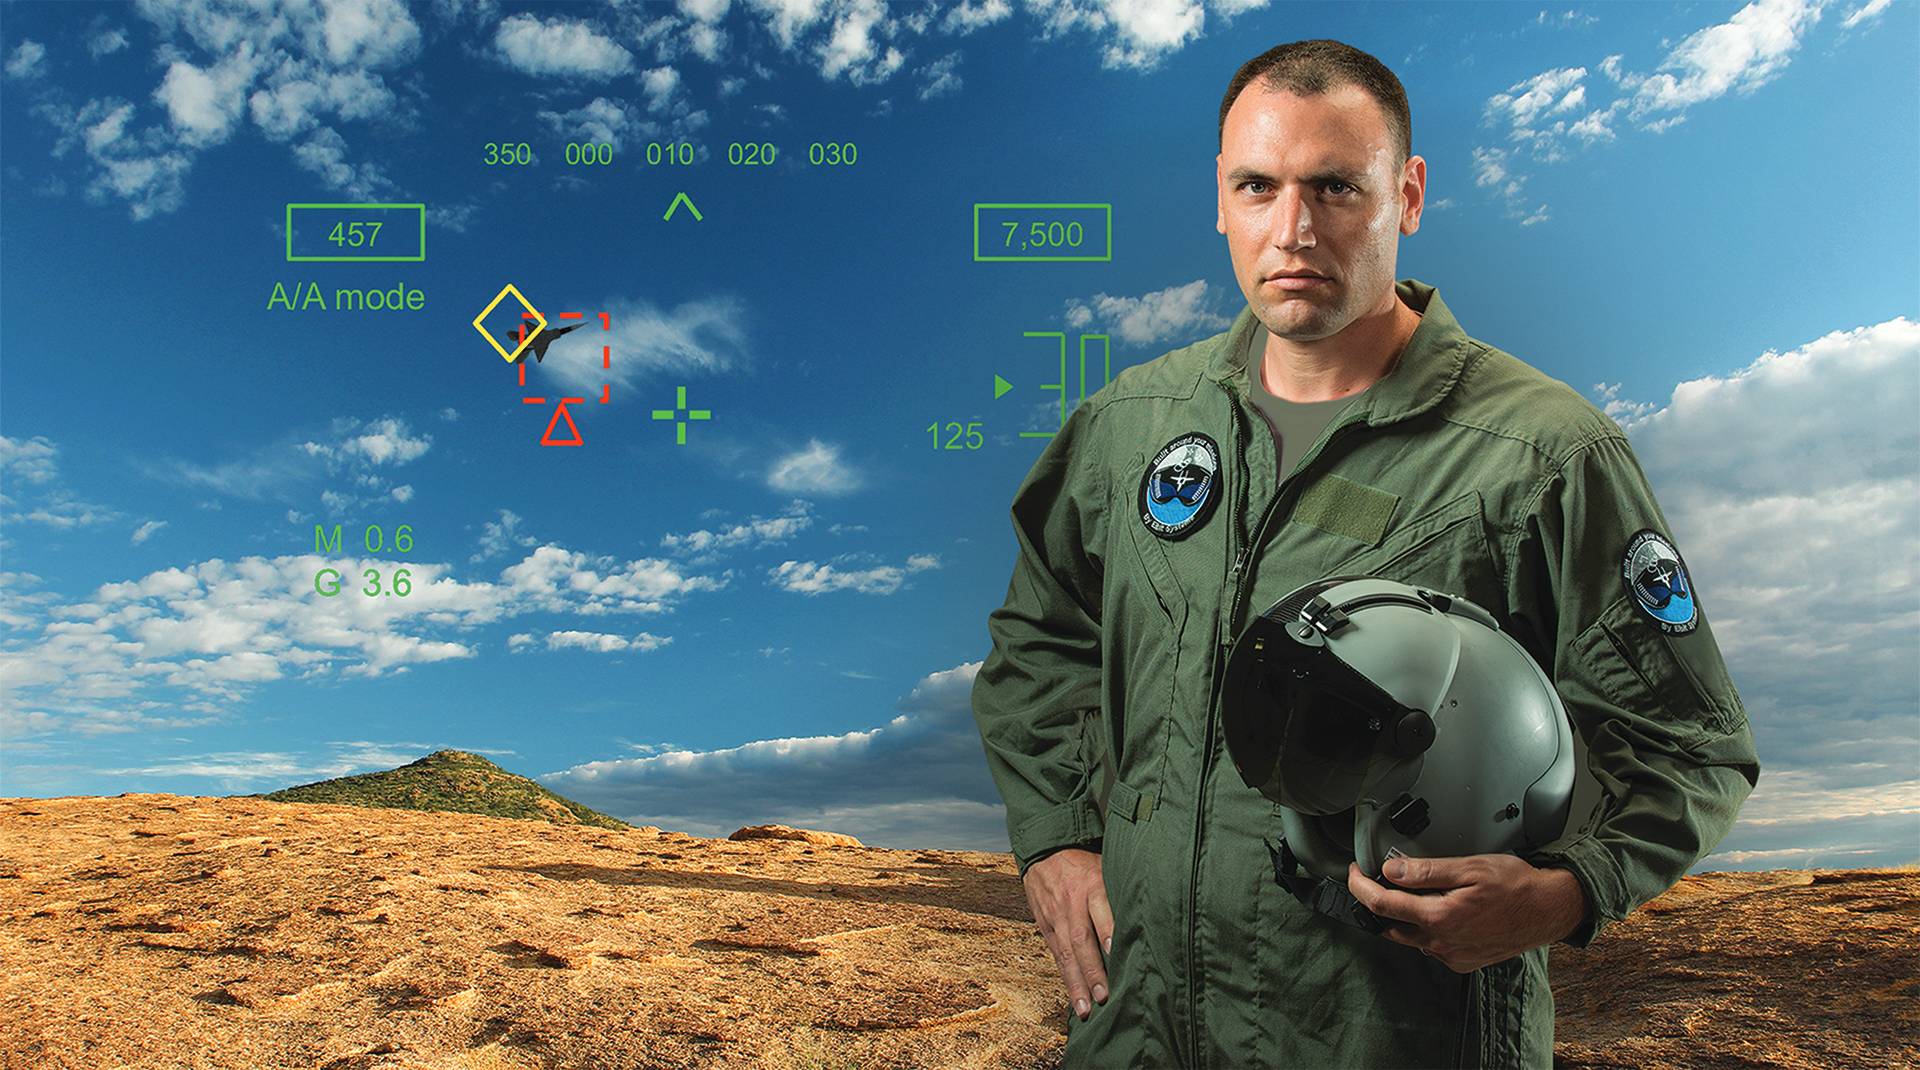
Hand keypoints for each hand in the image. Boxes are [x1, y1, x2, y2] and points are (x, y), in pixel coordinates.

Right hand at [1023, 848, 1113, 1020]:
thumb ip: (1122, 888)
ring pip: (1066, 953)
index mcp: (1092, 883)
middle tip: (1103, 995)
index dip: (1107, 932)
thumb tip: (1153, 912)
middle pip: (1081, 939)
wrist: (1044, 852)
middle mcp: (1072, 902)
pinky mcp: (1046, 926)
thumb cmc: (1086, 863)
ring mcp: (1056, 916)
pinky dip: (1066, 978)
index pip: (1100, 910)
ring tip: (1085, 1008)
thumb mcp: (1106, 864)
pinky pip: (1056, 955)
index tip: (1116, 952)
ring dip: (1076, 983)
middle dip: (1092, 970)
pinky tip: (1075, 998)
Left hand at [1345, 854, 1587, 972]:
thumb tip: (1391, 870)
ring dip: (1403, 916)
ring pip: (1410, 937)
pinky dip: (1425, 928)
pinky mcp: (1462, 961)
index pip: (1382, 905)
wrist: (1548, 910)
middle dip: (1377, 902)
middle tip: (1377, 878)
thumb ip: (1426, 871)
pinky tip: (1439, 910)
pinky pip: (1430, 946)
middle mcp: (1442, 942)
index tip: (1354, 873)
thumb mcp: (1469, 867)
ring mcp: (1451, 955)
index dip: (1360, 887)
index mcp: (1440, 917)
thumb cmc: (1516, 886)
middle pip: (1390, 925)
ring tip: (1413, 891)